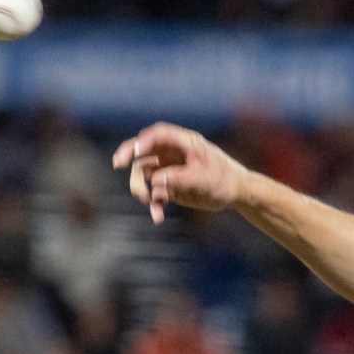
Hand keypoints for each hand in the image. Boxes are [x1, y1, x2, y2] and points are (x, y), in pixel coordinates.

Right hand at [112, 123, 251, 223]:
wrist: (235, 193)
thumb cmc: (223, 179)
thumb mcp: (203, 179)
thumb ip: (179, 178)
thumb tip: (156, 181)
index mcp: (183, 142)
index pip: (158, 135)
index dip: (143, 140)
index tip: (135, 151)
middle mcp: (171, 153)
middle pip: (142, 151)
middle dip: (129, 157)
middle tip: (118, 164)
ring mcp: (167, 169)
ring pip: (143, 175)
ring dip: (141, 188)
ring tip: (147, 201)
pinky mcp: (168, 186)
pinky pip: (153, 194)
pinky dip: (153, 206)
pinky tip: (157, 218)